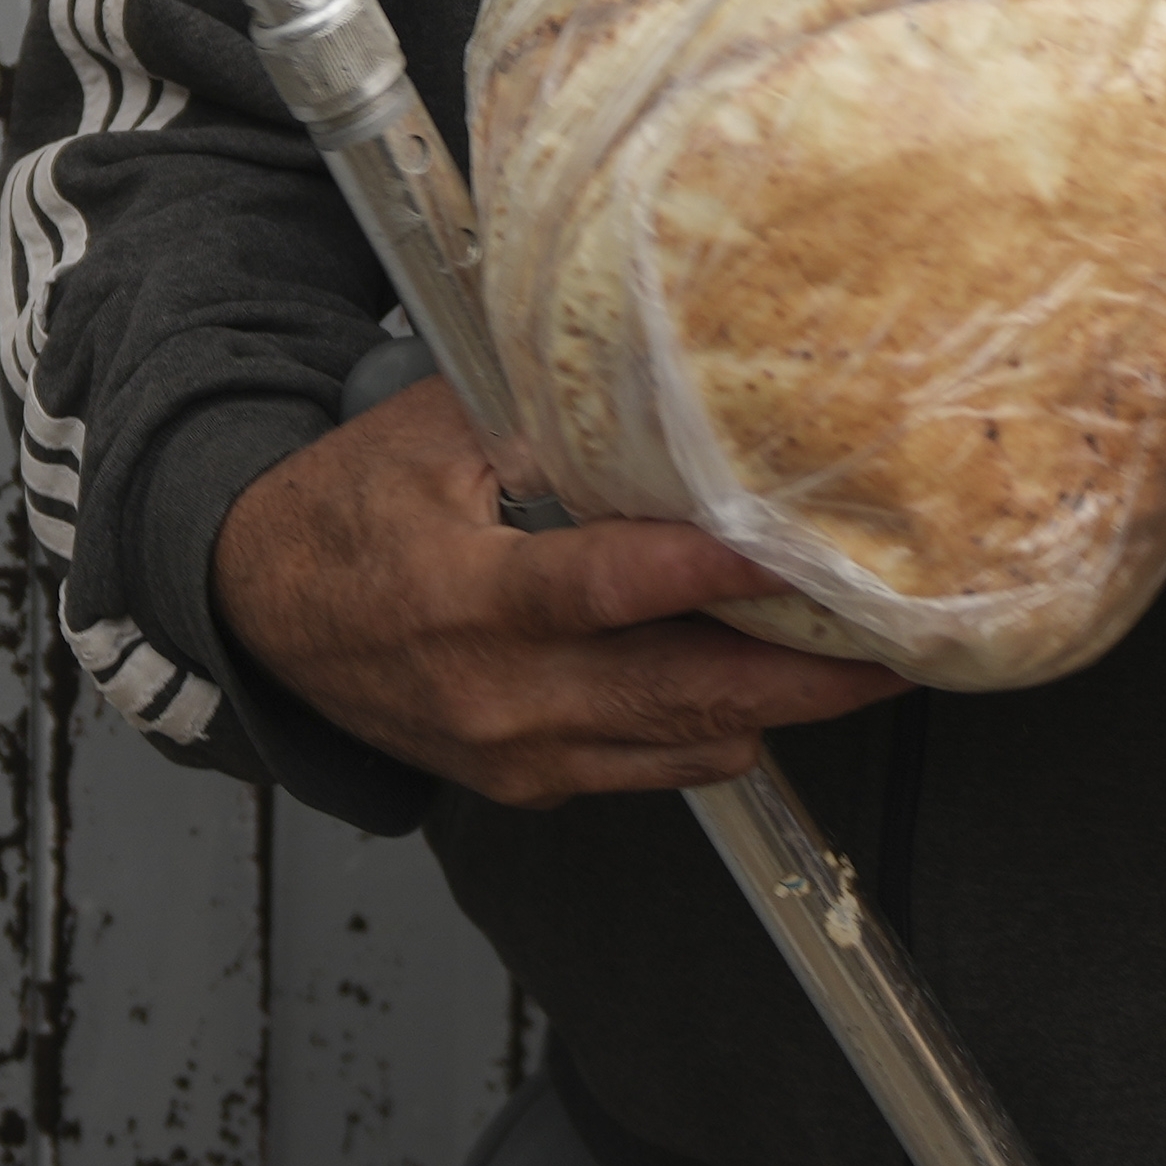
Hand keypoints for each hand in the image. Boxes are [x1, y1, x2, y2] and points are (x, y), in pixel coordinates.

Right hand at [209, 371, 909, 804]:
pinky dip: (718, 728)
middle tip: (901, 641)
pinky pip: (655, 771)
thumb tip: (665, 381)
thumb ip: (542, 418)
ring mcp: (519, 751)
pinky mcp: (531, 784)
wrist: (263, 617)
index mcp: (463, 591)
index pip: (602, 588)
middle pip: (682, 695)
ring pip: (687, 746)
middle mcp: (498, 690)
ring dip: (781, 707)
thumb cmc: (350, 513)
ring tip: (865, 658)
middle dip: (805, 676)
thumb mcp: (429, 436)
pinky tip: (769, 682)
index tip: (794, 552)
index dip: (704, 573)